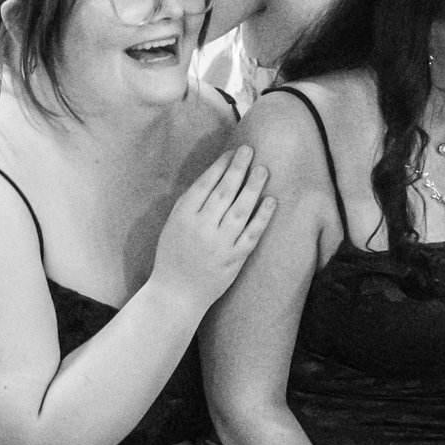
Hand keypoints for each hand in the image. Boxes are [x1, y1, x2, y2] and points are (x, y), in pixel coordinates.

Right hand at [150, 143, 273, 314]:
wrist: (176, 294)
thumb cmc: (172, 256)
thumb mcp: (173, 225)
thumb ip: (191, 204)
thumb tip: (215, 177)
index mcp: (183, 216)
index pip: (205, 184)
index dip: (220, 166)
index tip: (231, 152)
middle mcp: (202, 228)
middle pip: (224, 192)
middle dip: (238, 168)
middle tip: (250, 150)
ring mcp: (220, 244)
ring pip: (241, 209)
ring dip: (254, 187)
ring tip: (264, 170)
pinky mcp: (235, 259)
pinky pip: (252, 234)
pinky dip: (263, 217)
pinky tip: (271, 201)